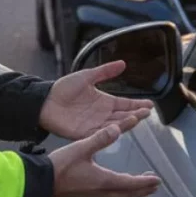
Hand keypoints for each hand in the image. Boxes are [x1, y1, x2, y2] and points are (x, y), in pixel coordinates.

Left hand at [40, 60, 154, 139]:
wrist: (46, 100)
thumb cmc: (64, 88)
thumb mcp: (87, 76)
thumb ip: (105, 71)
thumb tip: (123, 63)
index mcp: (105, 102)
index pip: (125, 104)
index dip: (137, 104)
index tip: (149, 105)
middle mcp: (103, 114)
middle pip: (124, 116)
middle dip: (136, 114)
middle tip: (146, 112)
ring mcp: (95, 125)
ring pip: (115, 125)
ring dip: (126, 122)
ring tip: (137, 118)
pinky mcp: (85, 133)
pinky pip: (100, 133)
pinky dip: (110, 132)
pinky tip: (118, 128)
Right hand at [49, 117, 160, 196]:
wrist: (38, 185)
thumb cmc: (59, 167)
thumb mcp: (80, 147)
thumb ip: (100, 138)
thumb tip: (118, 128)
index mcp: (104, 181)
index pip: (131, 184)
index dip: (145, 182)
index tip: (157, 180)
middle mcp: (101, 194)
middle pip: (128, 195)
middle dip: (142, 190)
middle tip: (154, 186)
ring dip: (131, 195)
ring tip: (138, 190)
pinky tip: (115, 193)